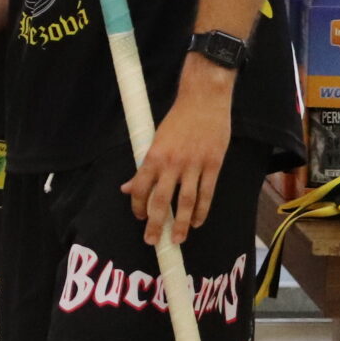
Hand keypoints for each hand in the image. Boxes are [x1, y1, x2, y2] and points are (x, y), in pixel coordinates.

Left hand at [121, 66, 233, 245]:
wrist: (204, 99)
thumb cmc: (178, 118)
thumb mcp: (155, 139)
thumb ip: (143, 166)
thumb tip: (126, 187)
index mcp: (154, 155)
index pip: (140, 188)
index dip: (138, 206)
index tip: (139, 217)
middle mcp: (172, 163)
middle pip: (161, 201)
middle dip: (155, 224)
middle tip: (152, 241)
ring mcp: (194, 165)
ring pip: (186, 202)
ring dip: (181, 224)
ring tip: (177, 239)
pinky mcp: (213, 165)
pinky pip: (207, 194)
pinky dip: (202, 211)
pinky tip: (197, 222)